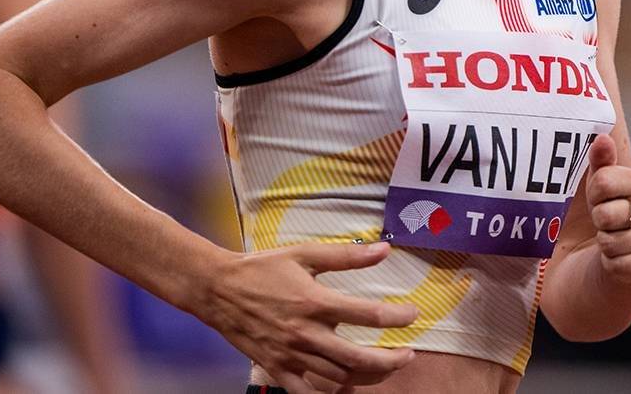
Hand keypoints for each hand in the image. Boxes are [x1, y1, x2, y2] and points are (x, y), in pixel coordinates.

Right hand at [196, 241, 419, 393]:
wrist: (218, 289)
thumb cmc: (262, 268)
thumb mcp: (304, 254)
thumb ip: (346, 256)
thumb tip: (384, 250)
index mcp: (315, 302)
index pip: (368, 314)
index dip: (397, 317)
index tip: (413, 315)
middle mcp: (306, 333)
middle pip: (358, 358)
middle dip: (390, 360)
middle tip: (408, 355)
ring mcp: (291, 355)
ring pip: (338, 378)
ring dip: (366, 376)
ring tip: (383, 367)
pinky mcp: (276, 368)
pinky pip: (305, 393)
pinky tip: (345, 389)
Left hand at [585, 133, 630, 287]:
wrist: (627, 252)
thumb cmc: (614, 211)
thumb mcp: (604, 184)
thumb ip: (602, 161)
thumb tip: (603, 139)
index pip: (603, 182)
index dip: (594, 194)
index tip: (602, 199)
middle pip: (605, 214)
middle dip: (599, 221)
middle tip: (609, 222)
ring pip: (609, 242)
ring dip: (605, 244)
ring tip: (616, 238)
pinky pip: (617, 265)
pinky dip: (612, 264)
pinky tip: (622, 256)